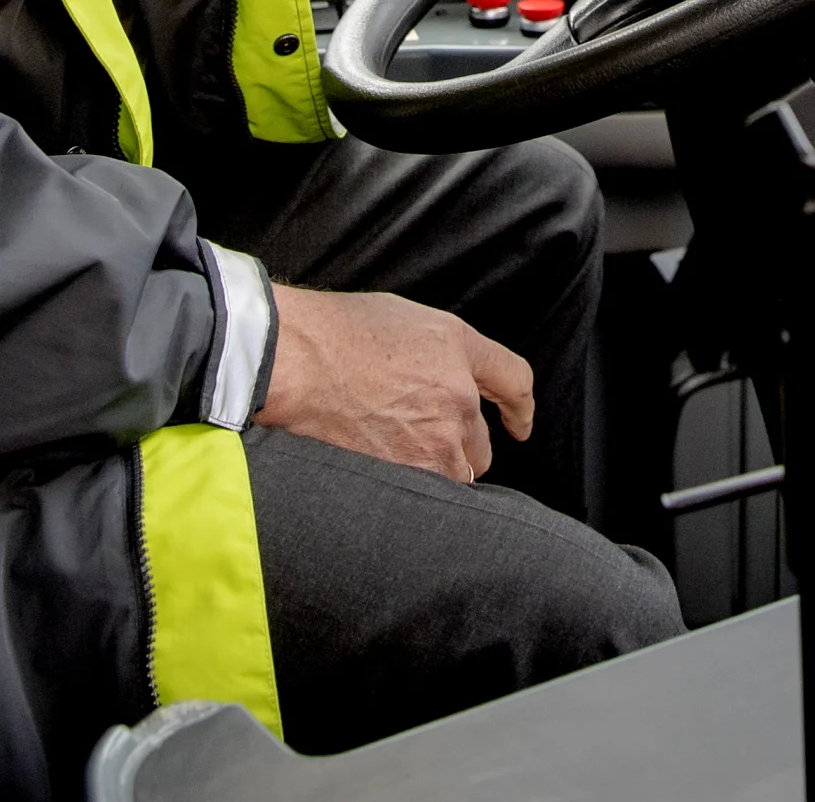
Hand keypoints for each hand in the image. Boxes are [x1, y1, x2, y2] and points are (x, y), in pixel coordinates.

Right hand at [258, 285, 533, 483]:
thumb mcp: (402, 319)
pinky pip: (428, 496)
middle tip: (420, 441)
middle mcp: (457, 397)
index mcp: (457, 349)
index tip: (518, 424)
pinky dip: (413, 494)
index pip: (515, 379)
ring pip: (456, 476)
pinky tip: (385, 478)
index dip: (520, 407)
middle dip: (461, 448)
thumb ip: (440, 352)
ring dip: (437, 475)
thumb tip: (448, 379)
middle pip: (483, 445)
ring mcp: (434, 440)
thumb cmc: (333, 334)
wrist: (293, 361)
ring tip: (395, 461)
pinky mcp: (408, 473)